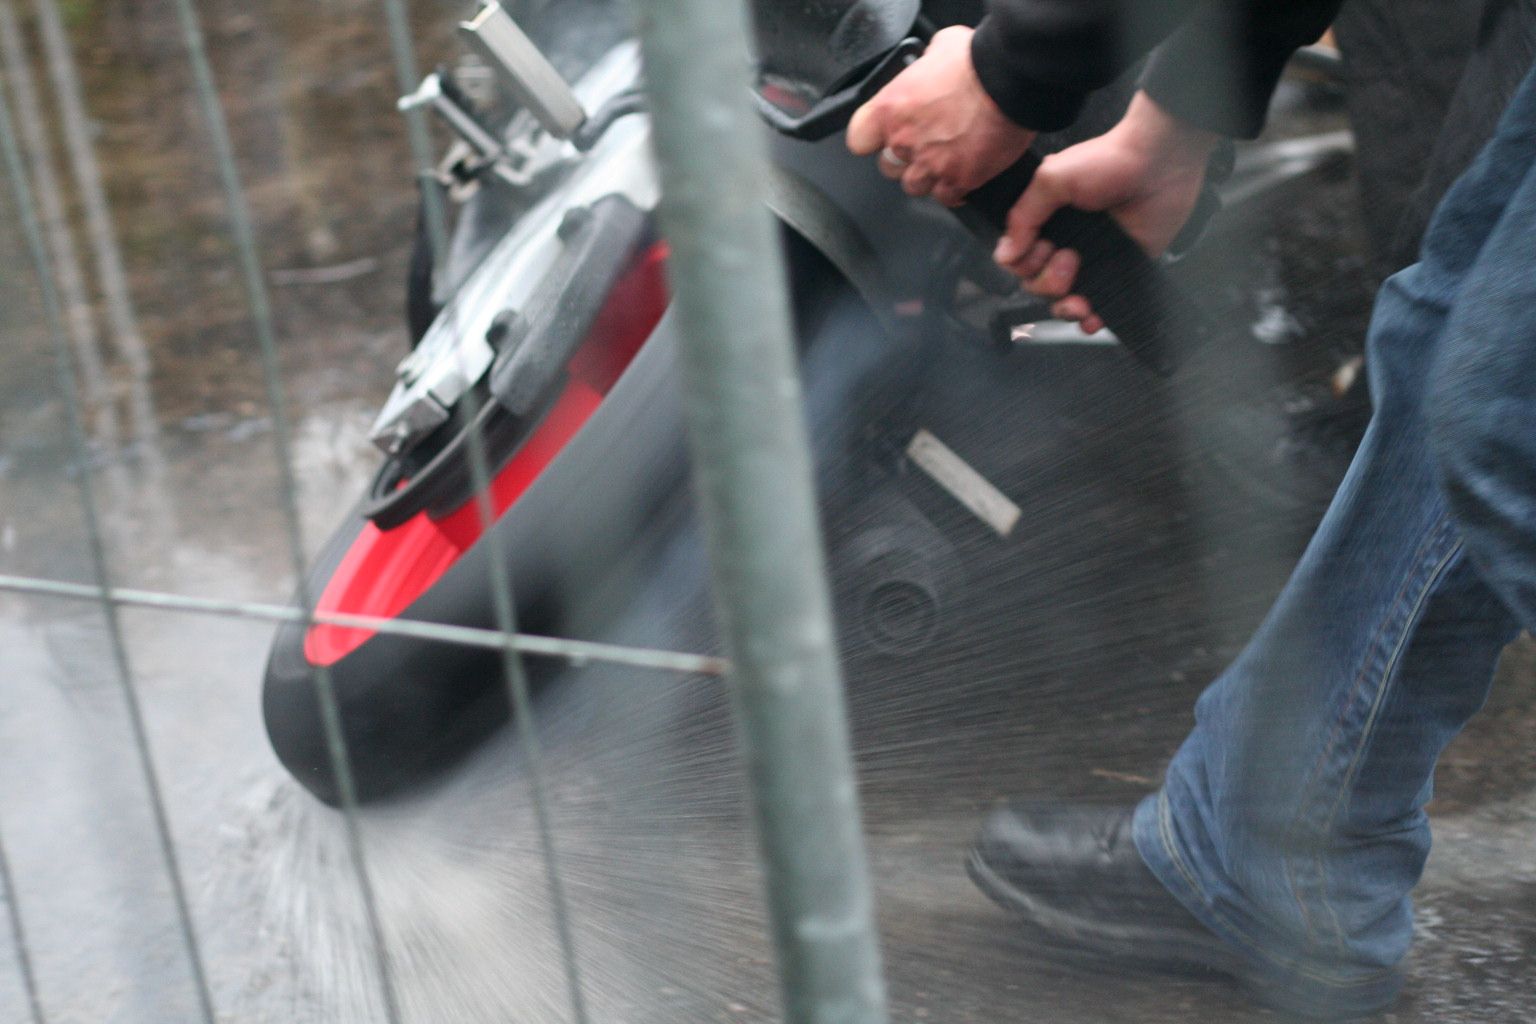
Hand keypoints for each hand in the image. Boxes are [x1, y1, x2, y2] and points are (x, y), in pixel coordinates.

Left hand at [846, 26, 1034, 205]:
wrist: (1011, 82)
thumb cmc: (976, 62)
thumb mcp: (938, 48)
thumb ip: (923, 66)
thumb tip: (928, 65)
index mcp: (891, 109)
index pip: (859, 140)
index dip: (871, 140)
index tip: (880, 137)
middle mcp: (905, 141)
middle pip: (888, 167)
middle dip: (903, 159)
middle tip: (925, 144)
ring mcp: (930, 164)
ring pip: (914, 186)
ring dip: (927, 176)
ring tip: (945, 159)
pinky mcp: (958, 180)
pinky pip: (946, 197)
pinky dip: (954, 189)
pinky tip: (964, 174)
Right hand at [996, 92, 1218, 334]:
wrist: (1161, 163)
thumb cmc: (1107, 161)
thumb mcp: (1053, 179)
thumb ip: (1023, 216)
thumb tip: (1005, 256)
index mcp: (1044, 221)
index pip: (1018, 259)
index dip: (1025, 264)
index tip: (1043, 248)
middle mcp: (1064, 242)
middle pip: (1036, 284)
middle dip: (1046, 282)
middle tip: (1069, 257)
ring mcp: (1091, 259)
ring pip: (1062, 300)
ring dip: (1064, 307)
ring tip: (1081, 296)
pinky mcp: (1119, 270)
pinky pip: (1098, 305)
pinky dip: (1091, 320)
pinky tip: (1092, 318)